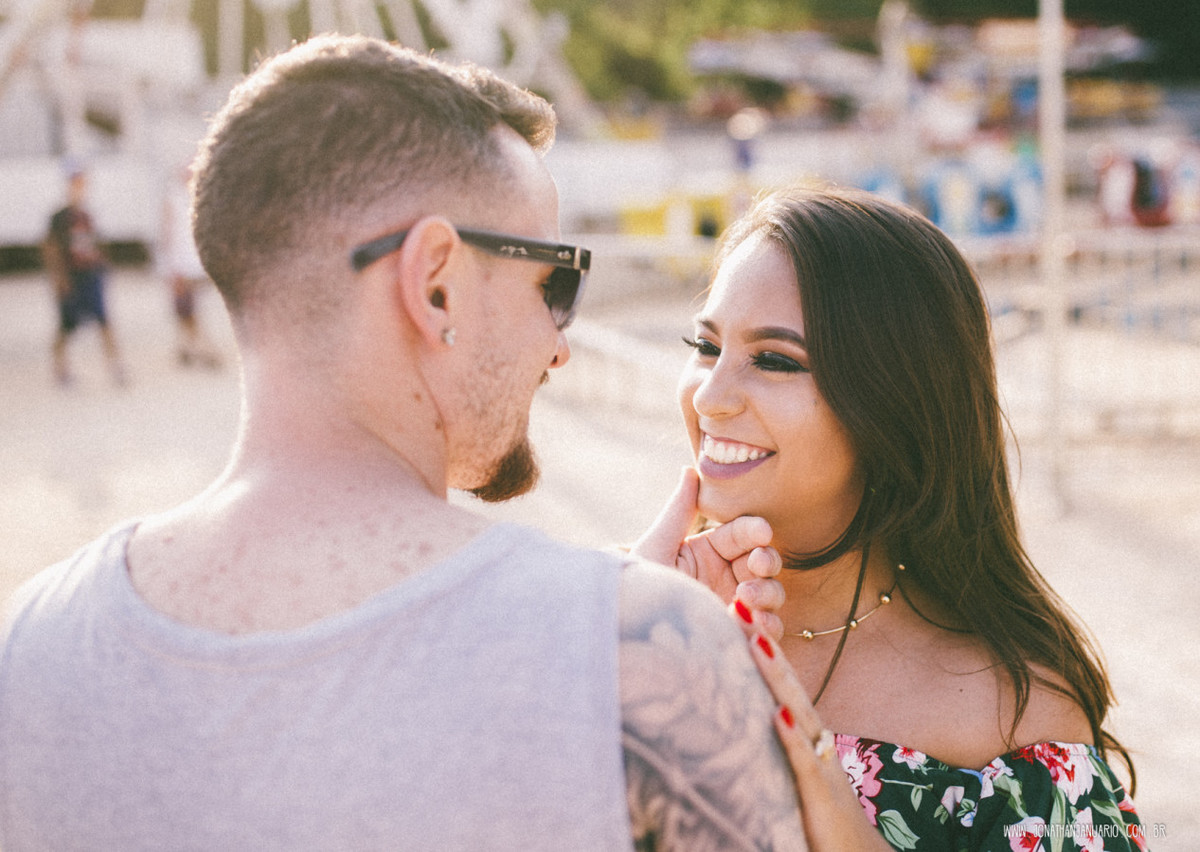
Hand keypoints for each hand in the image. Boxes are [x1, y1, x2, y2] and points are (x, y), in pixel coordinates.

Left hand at [632, 467, 785, 638]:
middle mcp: (724, 578)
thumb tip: (690, 469)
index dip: (754, 531)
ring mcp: (734, 609)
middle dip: (766, 561)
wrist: (629, 639)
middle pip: (764, 562)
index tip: (761, 532)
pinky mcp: (738, 640)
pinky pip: (765, 634)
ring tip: (746, 601)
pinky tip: (756, 629)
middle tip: (757, 565)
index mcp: (707, 552)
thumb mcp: (656, 549)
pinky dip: (768, 630)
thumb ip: (678, 511)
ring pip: (771, 594)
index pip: (741, 534)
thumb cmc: (637, 590)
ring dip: (768, 594)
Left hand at [738, 621, 892, 851]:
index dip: (759, 645)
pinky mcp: (821, 796)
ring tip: (751, 637)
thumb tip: (753, 717)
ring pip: (795, 710)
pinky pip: (805, 762)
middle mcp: (814, 739)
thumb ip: (776, 745)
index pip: (778, 682)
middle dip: (761, 642)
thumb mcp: (793, 773)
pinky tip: (776, 714)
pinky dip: (792, 737)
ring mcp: (820, 764)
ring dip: (774, 674)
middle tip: (737, 600)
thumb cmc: (821, 819)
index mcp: (804, 734)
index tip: (734, 609)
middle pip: (785, 682)